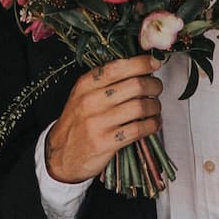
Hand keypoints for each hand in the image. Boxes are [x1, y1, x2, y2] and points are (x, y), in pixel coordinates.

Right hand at [45, 55, 163, 184]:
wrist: (62, 155)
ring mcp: (97, 123)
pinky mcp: (105, 143)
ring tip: (155, 108)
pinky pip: (139, 129)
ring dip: (155, 106)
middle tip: (156, 89)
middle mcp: (90, 101)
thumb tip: (139, 69)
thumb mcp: (83, 96)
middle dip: (153, 86)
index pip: (118, 67)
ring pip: (140, 107)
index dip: (141, 64)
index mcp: (85, 85)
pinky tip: (152, 124)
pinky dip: (152, 125)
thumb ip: (106, 82)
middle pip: (135, 85)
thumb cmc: (77, 123)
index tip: (154, 64)